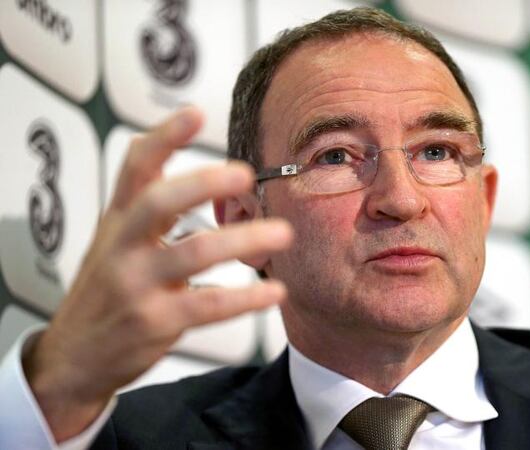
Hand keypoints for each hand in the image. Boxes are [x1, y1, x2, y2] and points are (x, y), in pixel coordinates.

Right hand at [21, 107, 292, 441]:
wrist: (75, 355)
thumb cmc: (108, 289)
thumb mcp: (116, 240)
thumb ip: (146, 204)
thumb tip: (177, 155)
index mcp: (118, 219)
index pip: (134, 167)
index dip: (164, 138)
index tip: (195, 113)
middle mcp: (122, 246)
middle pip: (158, 201)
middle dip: (201, 183)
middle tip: (244, 173)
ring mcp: (136, 284)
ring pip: (194, 253)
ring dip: (243, 240)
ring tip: (282, 233)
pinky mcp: (154, 321)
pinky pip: (209, 304)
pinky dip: (246, 298)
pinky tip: (275, 292)